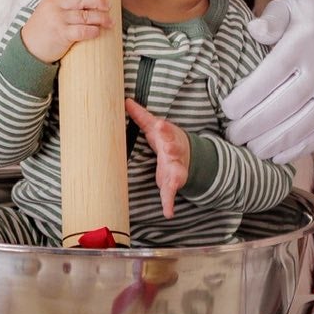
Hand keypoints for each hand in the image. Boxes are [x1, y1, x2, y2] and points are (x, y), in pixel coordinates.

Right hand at [19, 0, 110, 64]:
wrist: (28, 48)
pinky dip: (93, 31)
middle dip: (99, 1)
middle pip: (82, 0)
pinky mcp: (62, 35)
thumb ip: (61, 3)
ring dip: (101, 18)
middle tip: (108, 6)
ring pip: (86, 16)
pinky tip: (98, 31)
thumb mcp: (46, 10)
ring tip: (110, 22)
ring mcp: (58, 20)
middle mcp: (55, 7)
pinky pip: (82, 31)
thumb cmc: (41, 29)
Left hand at [125, 98, 190, 218]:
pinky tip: (169, 213)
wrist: (188, 156)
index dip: (164, 129)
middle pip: (175, 150)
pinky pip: (171, 194)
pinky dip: (170, 204)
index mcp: (169, 137)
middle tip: (169, 147)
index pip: (167, 131)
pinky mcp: (173, 183)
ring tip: (173, 185)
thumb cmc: (166, 139)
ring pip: (177, 172)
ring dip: (175, 179)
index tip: (160, 124)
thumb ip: (140, 116)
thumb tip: (125, 100)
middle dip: (173, 148)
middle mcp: (175, 153)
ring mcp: (177, 168)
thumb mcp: (155, 127)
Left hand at [221, 0, 313, 163]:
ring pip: (298, 127)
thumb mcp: (293, 7)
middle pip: (281, 106)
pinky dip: (294, 150)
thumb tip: (254, 30)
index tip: (227, 109)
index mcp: (303, 45)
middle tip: (231, 134)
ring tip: (248, 148)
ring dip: (270, 143)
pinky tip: (274, 155)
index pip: (271, 75)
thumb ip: (272, 18)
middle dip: (251, 125)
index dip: (246, 96)